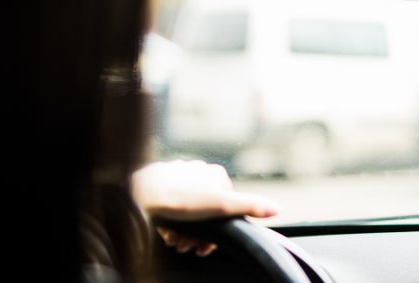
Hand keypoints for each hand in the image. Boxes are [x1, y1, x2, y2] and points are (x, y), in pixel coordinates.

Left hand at [131, 159, 279, 255]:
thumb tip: (277, 209)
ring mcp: (178, 177)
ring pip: (187, 212)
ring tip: (174, 240)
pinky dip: (169, 223)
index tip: (206, 246)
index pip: (226, 207)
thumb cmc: (180, 200)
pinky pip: (170, 208)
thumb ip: (250, 206)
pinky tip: (164, 231)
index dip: (218, 231)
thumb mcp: (221, 205)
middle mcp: (198, 172)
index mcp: (215, 174)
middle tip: (187, 246)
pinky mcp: (159, 185)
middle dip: (198, 234)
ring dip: (183, 232)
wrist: (141, 196)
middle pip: (205, 213)